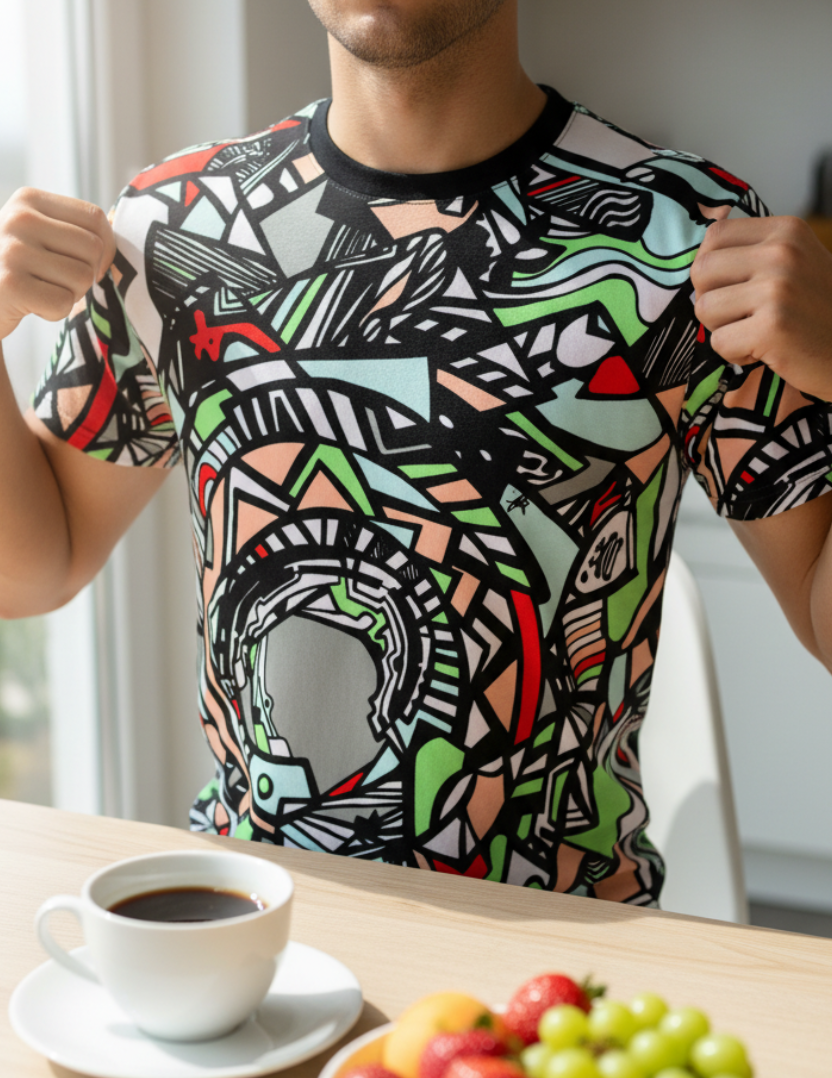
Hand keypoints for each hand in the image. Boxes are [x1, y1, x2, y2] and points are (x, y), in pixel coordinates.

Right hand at [0, 188, 115, 341]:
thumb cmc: (17, 268)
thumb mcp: (39, 235)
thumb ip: (75, 230)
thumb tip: (118, 236)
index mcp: (29, 199)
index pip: (95, 218)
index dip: (105, 247)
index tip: (88, 263)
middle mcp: (19, 219)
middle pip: (93, 249)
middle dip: (85, 273)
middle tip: (57, 280)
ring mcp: (12, 251)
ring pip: (82, 278)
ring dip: (69, 294)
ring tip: (41, 290)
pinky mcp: (10, 285)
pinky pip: (63, 304)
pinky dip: (53, 313)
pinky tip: (30, 305)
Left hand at [691, 215, 831, 401]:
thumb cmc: (816, 310)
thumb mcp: (794, 262)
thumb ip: (752, 250)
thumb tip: (704, 240)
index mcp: (786, 230)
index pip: (714, 236)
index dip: (711, 269)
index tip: (734, 287)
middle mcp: (783, 252)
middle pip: (701, 270)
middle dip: (711, 299)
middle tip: (742, 315)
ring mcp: (778, 289)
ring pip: (704, 308)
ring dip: (723, 329)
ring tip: (756, 331)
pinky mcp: (772, 327)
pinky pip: (719, 342)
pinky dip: (735, 354)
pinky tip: (765, 351)